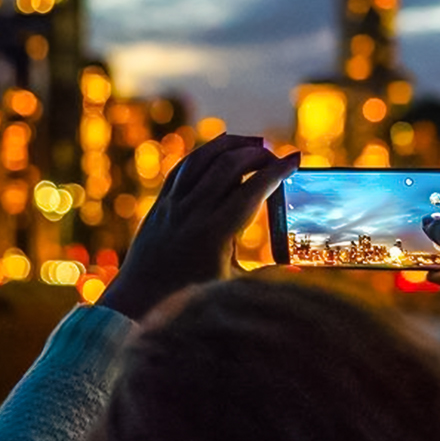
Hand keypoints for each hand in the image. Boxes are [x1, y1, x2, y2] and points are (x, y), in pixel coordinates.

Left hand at [99, 134, 297, 321]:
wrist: (141, 297)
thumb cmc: (191, 296)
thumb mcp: (232, 286)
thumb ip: (266, 274)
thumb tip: (298, 271)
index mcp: (215, 234)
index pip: (253, 190)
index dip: (278, 171)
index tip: (296, 159)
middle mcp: (193, 212)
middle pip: (229, 166)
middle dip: (258, 154)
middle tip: (277, 157)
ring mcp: (174, 204)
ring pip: (204, 158)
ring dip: (232, 145)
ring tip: (256, 143)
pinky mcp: (162, 201)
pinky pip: (185, 166)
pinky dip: (206, 152)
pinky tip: (222, 148)